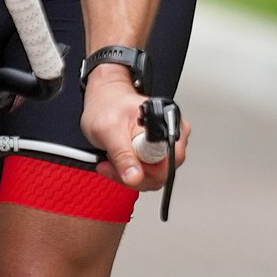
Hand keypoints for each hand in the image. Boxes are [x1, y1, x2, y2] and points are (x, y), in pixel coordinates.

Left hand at [81, 61, 181, 192]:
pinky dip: (131, 172)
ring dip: (130, 174)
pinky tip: (117, 162)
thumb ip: (122, 156)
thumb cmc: (106, 107)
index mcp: (166, 123)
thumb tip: (134, 177)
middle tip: (112, 163)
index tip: (123, 165)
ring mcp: (167, 144)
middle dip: (134, 174)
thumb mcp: (109, 131)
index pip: (168, 161)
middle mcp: (172, 133)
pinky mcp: (159, 153)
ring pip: (156, 176)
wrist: (104, 100)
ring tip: (111, 160)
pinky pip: (150, 174)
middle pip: (164, 172)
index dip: (145, 170)